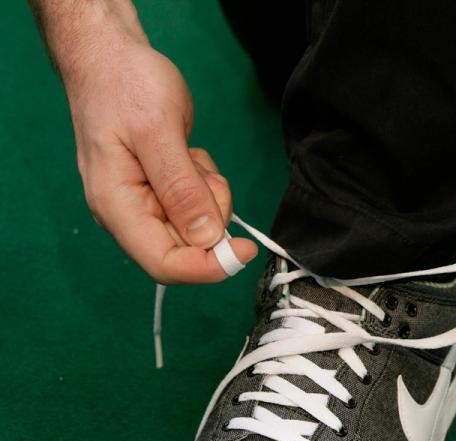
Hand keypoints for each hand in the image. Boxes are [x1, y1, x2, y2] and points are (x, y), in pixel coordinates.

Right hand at [65, 35, 255, 282]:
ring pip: (197, 228)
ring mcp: (145, 205)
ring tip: (191, 156)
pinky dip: (205, 185)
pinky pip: (198, 206)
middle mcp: (128, 215)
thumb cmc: (125, 86)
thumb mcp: (158, 132)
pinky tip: (189, 155)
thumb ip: (181, 189)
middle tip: (203, 172)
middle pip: (185, 250)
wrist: (110, 57)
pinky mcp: (161, 193)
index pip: (164, 264)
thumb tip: (206, 238)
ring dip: (209, 197)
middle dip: (210, 218)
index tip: (244, 248)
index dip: (208, 267)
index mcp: (117, 207)